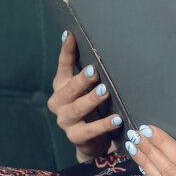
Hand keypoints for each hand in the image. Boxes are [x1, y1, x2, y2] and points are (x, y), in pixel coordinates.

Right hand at [47, 30, 122, 161]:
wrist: (90, 141)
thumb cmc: (92, 108)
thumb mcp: (88, 89)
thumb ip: (91, 74)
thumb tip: (105, 47)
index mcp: (61, 86)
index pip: (63, 66)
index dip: (66, 50)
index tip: (70, 34)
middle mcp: (59, 102)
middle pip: (69, 89)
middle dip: (82, 79)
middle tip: (94, 71)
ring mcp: (65, 121)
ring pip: (77, 108)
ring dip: (92, 99)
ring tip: (105, 91)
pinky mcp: (75, 137)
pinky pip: (90, 130)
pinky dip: (104, 125)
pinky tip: (117, 120)